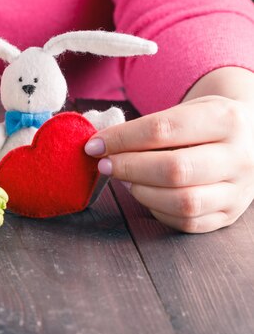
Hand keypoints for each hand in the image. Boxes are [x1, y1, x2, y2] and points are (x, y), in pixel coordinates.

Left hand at [84, 96, 253, 232]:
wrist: (251, 139)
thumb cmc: (206, 125)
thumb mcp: (186, 111)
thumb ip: (147, 128)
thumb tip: (100, 145)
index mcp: (226, 119)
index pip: (163, 129)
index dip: (122, 139)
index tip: (94, 145)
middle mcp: (240, 156)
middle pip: (174, 169)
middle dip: (129, 168)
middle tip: (106, 165)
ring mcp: (239, 190)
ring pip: (182, 201)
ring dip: (142, 192)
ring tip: (126, 180)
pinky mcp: (230, 215)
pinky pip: (188, 223)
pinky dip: (158, 211)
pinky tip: (147, 194)